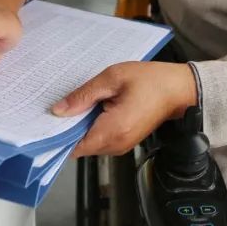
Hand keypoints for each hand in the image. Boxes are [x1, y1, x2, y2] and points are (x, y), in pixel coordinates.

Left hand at [52, 61, 197, 157]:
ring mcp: (122, 146)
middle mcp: (116, 145)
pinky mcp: (125, 142)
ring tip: (80, 104)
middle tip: (63, 105)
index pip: (74, 147)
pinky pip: (101, 140)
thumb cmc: (151, 80)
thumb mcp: (113, 78)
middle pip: (80, 146)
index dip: (59, 135)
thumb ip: (84, 96)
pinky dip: (93, 127)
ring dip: (82, 127)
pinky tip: (94, 109)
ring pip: (90, 144)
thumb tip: (58, 111)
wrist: (179, 89)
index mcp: (113, 130)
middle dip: (69, 129)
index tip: (47, 121)